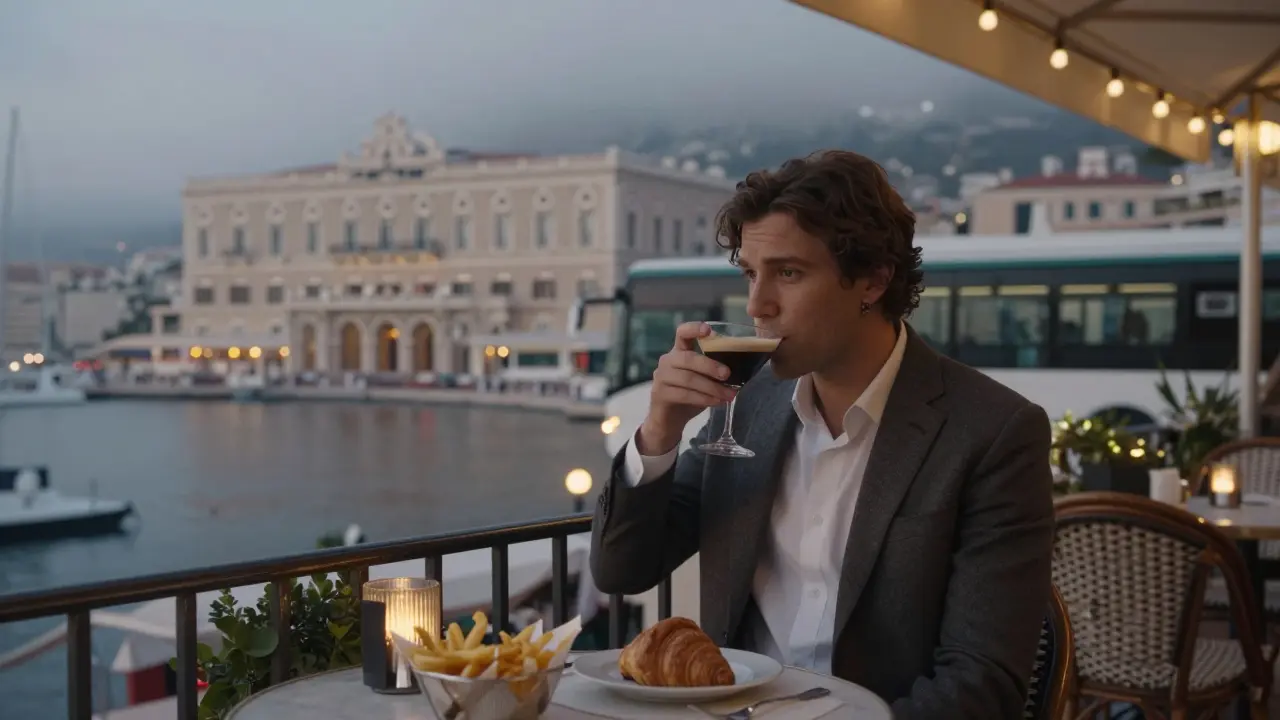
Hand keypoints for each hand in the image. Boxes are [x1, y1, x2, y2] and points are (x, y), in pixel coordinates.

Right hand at [637, 322, 734, 454]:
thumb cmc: (689, 396)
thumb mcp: (702, 379)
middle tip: (727, 374)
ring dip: (712, 388)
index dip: (694, 329)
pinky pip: (684, 394)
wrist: (669, 420)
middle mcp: (667, 361)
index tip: (708, 329)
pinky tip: (717, 402)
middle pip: (688, 358)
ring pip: (688, 379)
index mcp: (679, 352)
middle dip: (710, 366)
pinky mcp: (660, 394)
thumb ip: (713, 371)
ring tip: (729, 395)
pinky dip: (704, 399)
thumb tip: (741, 369)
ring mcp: (661, 377)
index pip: (682, 333)